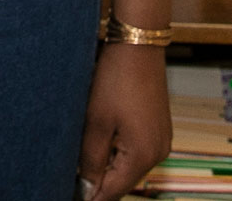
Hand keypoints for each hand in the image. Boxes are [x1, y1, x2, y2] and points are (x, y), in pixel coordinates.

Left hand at [80, 44, 170, 199]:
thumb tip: (88, 189)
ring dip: (107, 165)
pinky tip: (101, 138)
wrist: (138, 45)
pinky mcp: (159, 129)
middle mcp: (158, 153)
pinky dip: (118, 151)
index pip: (113, 192)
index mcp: (143, 155)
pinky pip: (136, 151)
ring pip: (128, 167)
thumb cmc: (116, 80)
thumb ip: (91, 160)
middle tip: (72, 175)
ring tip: (84, 153)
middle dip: (98, 181)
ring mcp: (161, 141)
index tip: (70, 192)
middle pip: (122, 182)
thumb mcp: (96, 123)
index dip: (90, 196)